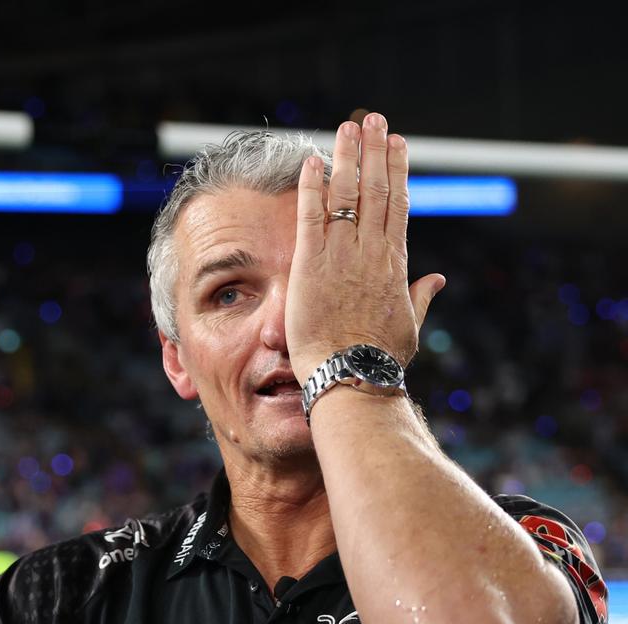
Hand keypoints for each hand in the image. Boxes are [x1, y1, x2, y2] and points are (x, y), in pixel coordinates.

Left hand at [286, 112, 444, 383]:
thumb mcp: (409, 326)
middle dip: (375, 151)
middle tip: (374, 119)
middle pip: (376, 190)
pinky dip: (311, 187)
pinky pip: (311, 216)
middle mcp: (372, 253)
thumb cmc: (378, 360)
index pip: (398, 207)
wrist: (351, 378)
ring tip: (349, 126)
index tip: (397, 144)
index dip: (397, 171)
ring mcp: (342, 256)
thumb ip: (421, 297)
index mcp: (395, 265)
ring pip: (347, 195)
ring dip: (347, 157)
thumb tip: (438, 280)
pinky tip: (311, 160)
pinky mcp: (311, 264)